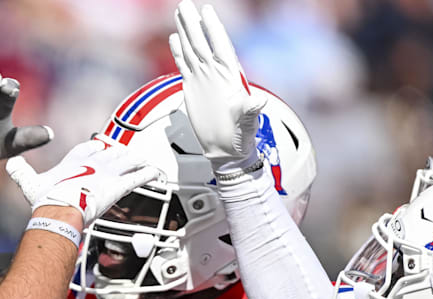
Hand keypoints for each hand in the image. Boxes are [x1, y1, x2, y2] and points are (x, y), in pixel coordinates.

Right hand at [6, 138, 161, 226]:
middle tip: (125, 153)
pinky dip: (147, 174)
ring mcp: (107, 173)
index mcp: (73, 160)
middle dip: (118, 153)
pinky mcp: (118, 186)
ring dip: (134, 160)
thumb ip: (21, 172)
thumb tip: (10, 163)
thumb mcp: (29, 183)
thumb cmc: (46, 199)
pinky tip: (156, 172)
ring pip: (126, 162)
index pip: (87, 148)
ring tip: (142, 160)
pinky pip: (137, 177)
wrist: (61, 209)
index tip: (98, 145)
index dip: (94, 147)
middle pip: (110, 153)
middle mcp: (93, 163)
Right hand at [169, 1, 265, 169]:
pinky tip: (174, 38)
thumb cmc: (240, 137)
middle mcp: (215, 74)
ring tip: (179, 12)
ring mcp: (203, 79)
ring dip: (186, 31)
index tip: (207, 12)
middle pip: (202, 43)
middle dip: (194, 24)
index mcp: (229, 78)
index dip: (213, 30)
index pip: (220, 47)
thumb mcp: (247, 124)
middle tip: (186, 4)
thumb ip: (250, 111)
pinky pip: (184, 65)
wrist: (226, 150)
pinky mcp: (193, 88)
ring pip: (192, 50)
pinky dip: (178, 51)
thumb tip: (258, 101)